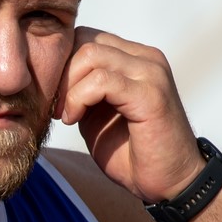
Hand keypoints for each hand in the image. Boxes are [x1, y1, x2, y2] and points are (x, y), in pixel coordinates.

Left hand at [55, 28, 205, 202]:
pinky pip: (101, 81)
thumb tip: (51, 75)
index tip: (54, 96)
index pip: (86, 37)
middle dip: (61, 73)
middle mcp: (146, 58)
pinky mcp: (151, 94)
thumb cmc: (132, 153)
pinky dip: (78, 98)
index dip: (62, 63)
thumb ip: (81, 89)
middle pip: (85, 40)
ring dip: (68, 87)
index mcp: (135, 58)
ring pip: (91, 55)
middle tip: (56, 106)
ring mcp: (151, 73)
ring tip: (66, 115)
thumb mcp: (97, 114)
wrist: (170, 184)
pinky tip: (74, 120)